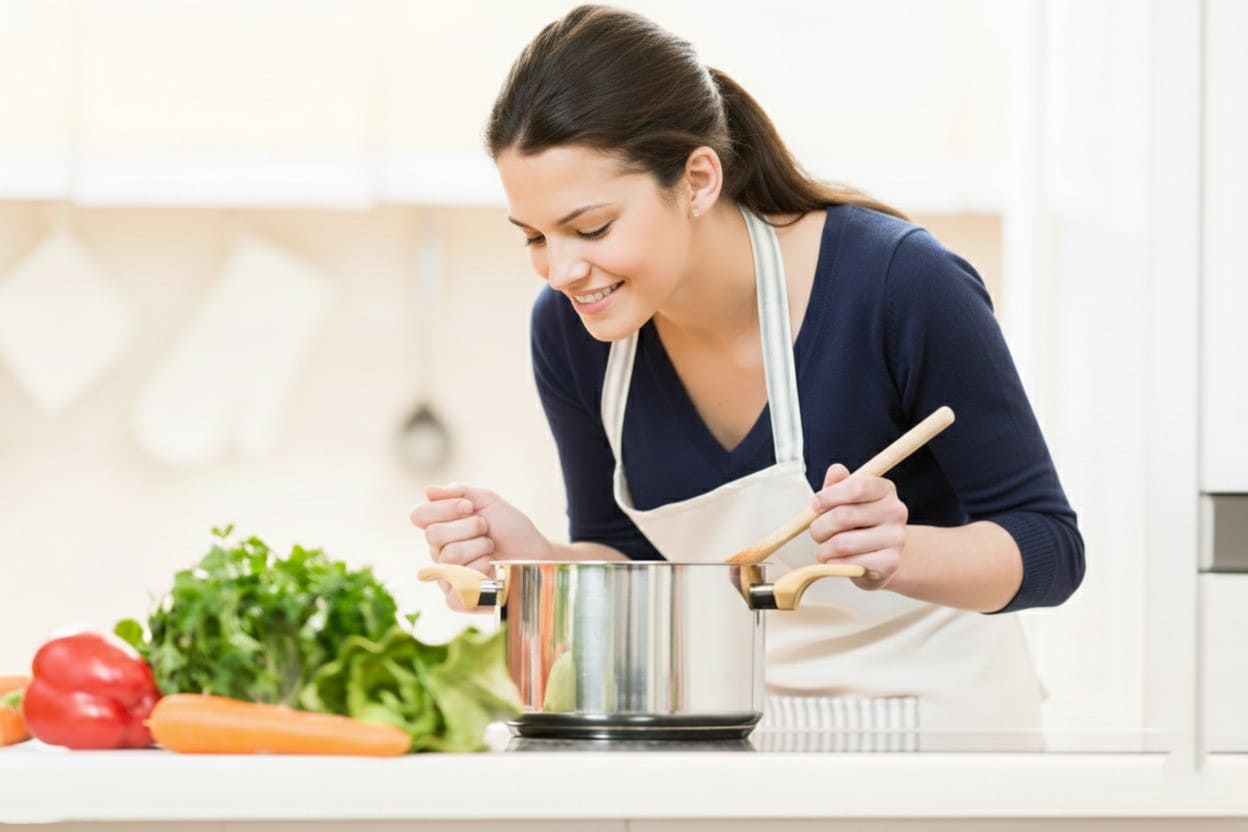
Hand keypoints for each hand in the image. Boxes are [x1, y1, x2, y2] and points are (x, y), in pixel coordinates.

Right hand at [410, 483, 551, 610]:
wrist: (535, 554)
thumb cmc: (511, 529)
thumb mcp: (488, 502)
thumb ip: (459, 492)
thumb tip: (429, 490)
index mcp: (441, 527)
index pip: (419, 515)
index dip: (444, 508)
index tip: (470, 507)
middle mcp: (438, 552)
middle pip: (434, 535)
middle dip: (469, 527)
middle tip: (486, 531)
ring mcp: (446, 577)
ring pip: (449, 557)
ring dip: (480, 548)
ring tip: (491, 550)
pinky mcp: (458, 599)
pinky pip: (453, 591)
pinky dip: (478, 576)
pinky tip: (489, 571)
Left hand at [809, 464, 908, 589]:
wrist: (879, 558)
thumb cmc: (858, 525)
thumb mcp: (846, 501)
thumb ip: (838, 485)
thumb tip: (836, 470)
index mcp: (885, 490)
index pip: (856, 486)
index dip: (829, 495)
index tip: (815, 504)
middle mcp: (896, 512)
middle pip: (843, 516)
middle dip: (819, 526)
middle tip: (817, 531)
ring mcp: (896, 539)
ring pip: (842, 543)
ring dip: (823, 548)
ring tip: (826, 548)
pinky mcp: (890, 564)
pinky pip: (848, 564)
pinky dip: (833, 563)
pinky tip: (837, 560)